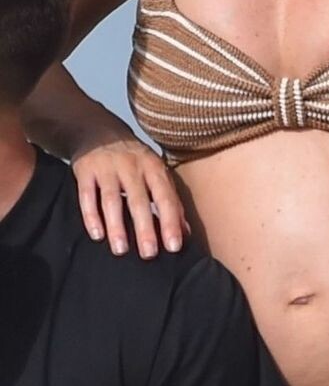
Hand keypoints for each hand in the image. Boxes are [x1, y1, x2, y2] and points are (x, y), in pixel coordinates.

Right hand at [72, 124, 187, 258]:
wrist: (99, 131)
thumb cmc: (135, 161)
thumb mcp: (156, 174)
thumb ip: (170, 202)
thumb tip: (186, 234)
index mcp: (154, 168)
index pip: (165, 198)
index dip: (170, 222)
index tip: (174, 247)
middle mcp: (132, 166)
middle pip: (139, 200)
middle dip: (145, 229)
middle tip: (149, 254)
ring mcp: (107, 167)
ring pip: (112, 199)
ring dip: (116, 226)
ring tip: (120, 250)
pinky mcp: (85, 170)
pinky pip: (87, 195)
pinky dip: (91, 216)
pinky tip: (97, 235)